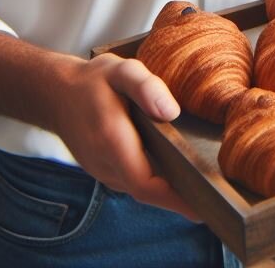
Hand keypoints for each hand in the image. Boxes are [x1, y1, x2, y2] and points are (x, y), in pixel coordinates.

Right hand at [47, 52, 199, 218]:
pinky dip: (156, 184)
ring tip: (204, 189)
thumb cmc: (94, 81)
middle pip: (147, 192)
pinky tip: (179, 176)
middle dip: (179, 198)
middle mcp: (106, 164)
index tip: (203, 203)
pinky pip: (133, 182)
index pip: (145, 182)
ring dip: (168, 193)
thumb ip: (146, 87)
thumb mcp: (121, 70)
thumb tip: (171, 112)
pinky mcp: (105, 171)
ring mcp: (103, 171)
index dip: (174, 198)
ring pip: (140, 189)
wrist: (57, 94)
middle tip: (216, 198)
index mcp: (112, 140)